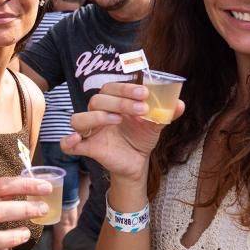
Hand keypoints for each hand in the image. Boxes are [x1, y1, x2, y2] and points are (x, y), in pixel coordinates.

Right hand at [61, 82, 183, 182]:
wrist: (137, 162)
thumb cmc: (141, 137)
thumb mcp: (155, 124)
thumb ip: (165, 113)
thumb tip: (180, 104)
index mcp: (112, 102)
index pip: (111, 87)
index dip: (125, 88)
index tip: (144, 93)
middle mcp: (98, 113)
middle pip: (97, 100)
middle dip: (120, 101)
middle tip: (141, 109)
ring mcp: (91, 131)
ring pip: (79, 117)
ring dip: (97, 116)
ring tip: (117, 120)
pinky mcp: (88, 148)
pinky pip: (69, 144)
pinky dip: (69, 141)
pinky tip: (76, 140)